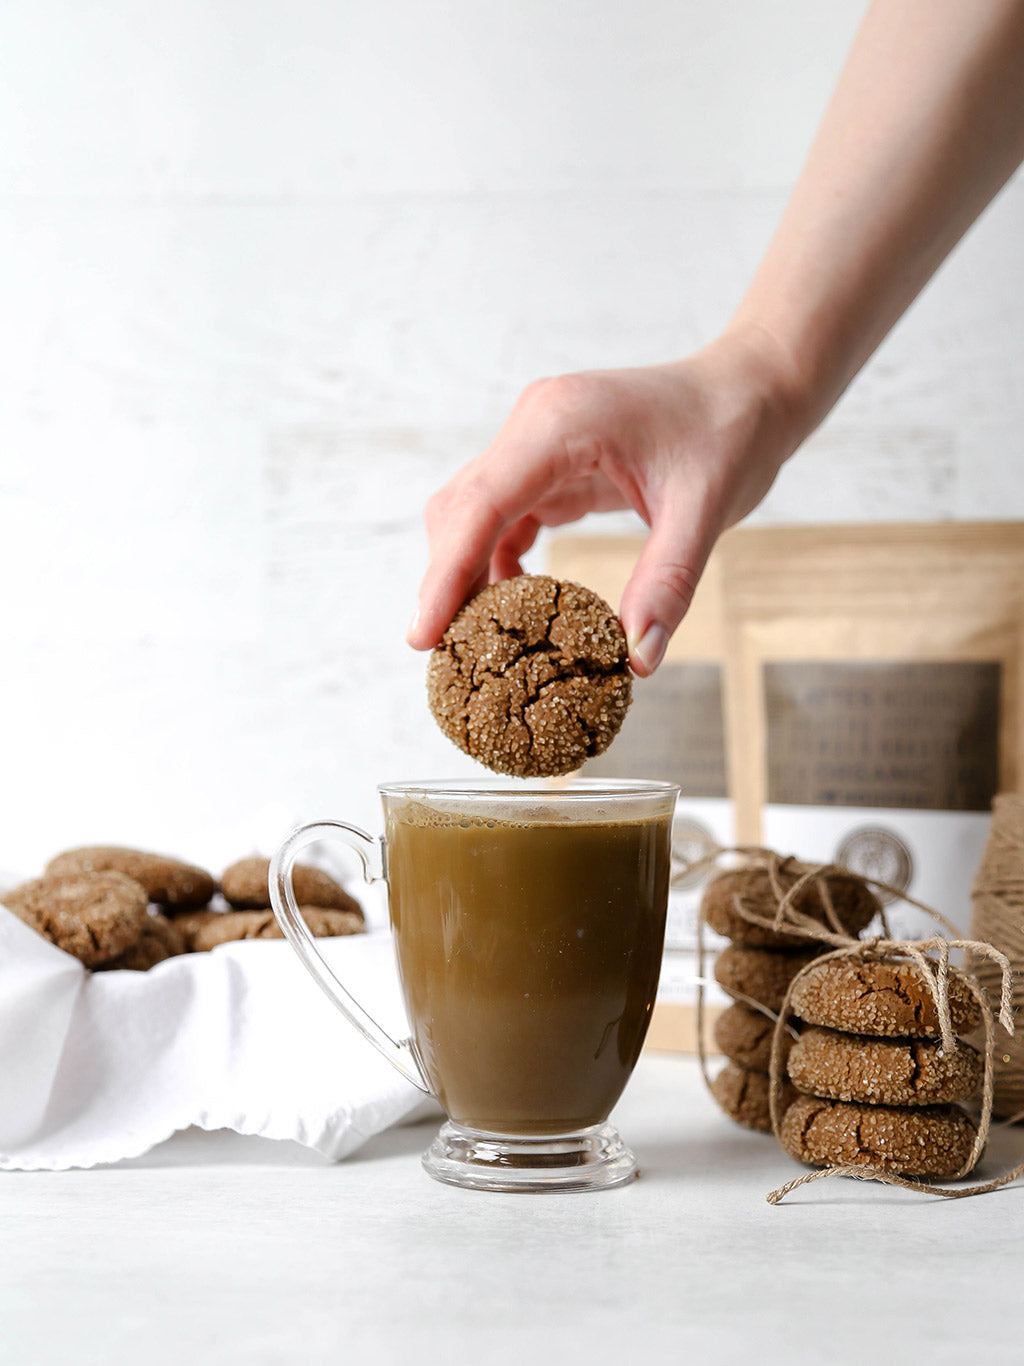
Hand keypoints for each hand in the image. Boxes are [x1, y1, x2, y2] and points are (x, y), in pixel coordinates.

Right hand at [407, 326, 807, 674]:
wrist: (749, 388)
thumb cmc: (730, 433)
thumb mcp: (707, 510)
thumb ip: (668, 583)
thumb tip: (637, 660)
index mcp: (561, 423)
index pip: (480, 504)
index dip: (445, 574)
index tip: (422, 636)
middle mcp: (534, 426)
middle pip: (460, 512)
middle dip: (448, 583)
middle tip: (449, 656)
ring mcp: (536, 442)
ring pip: (471, 516)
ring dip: (469, 575)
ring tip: (480, 641)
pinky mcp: (547, 463)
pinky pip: (502, 518)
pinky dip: (498, 563)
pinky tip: (518, 606)